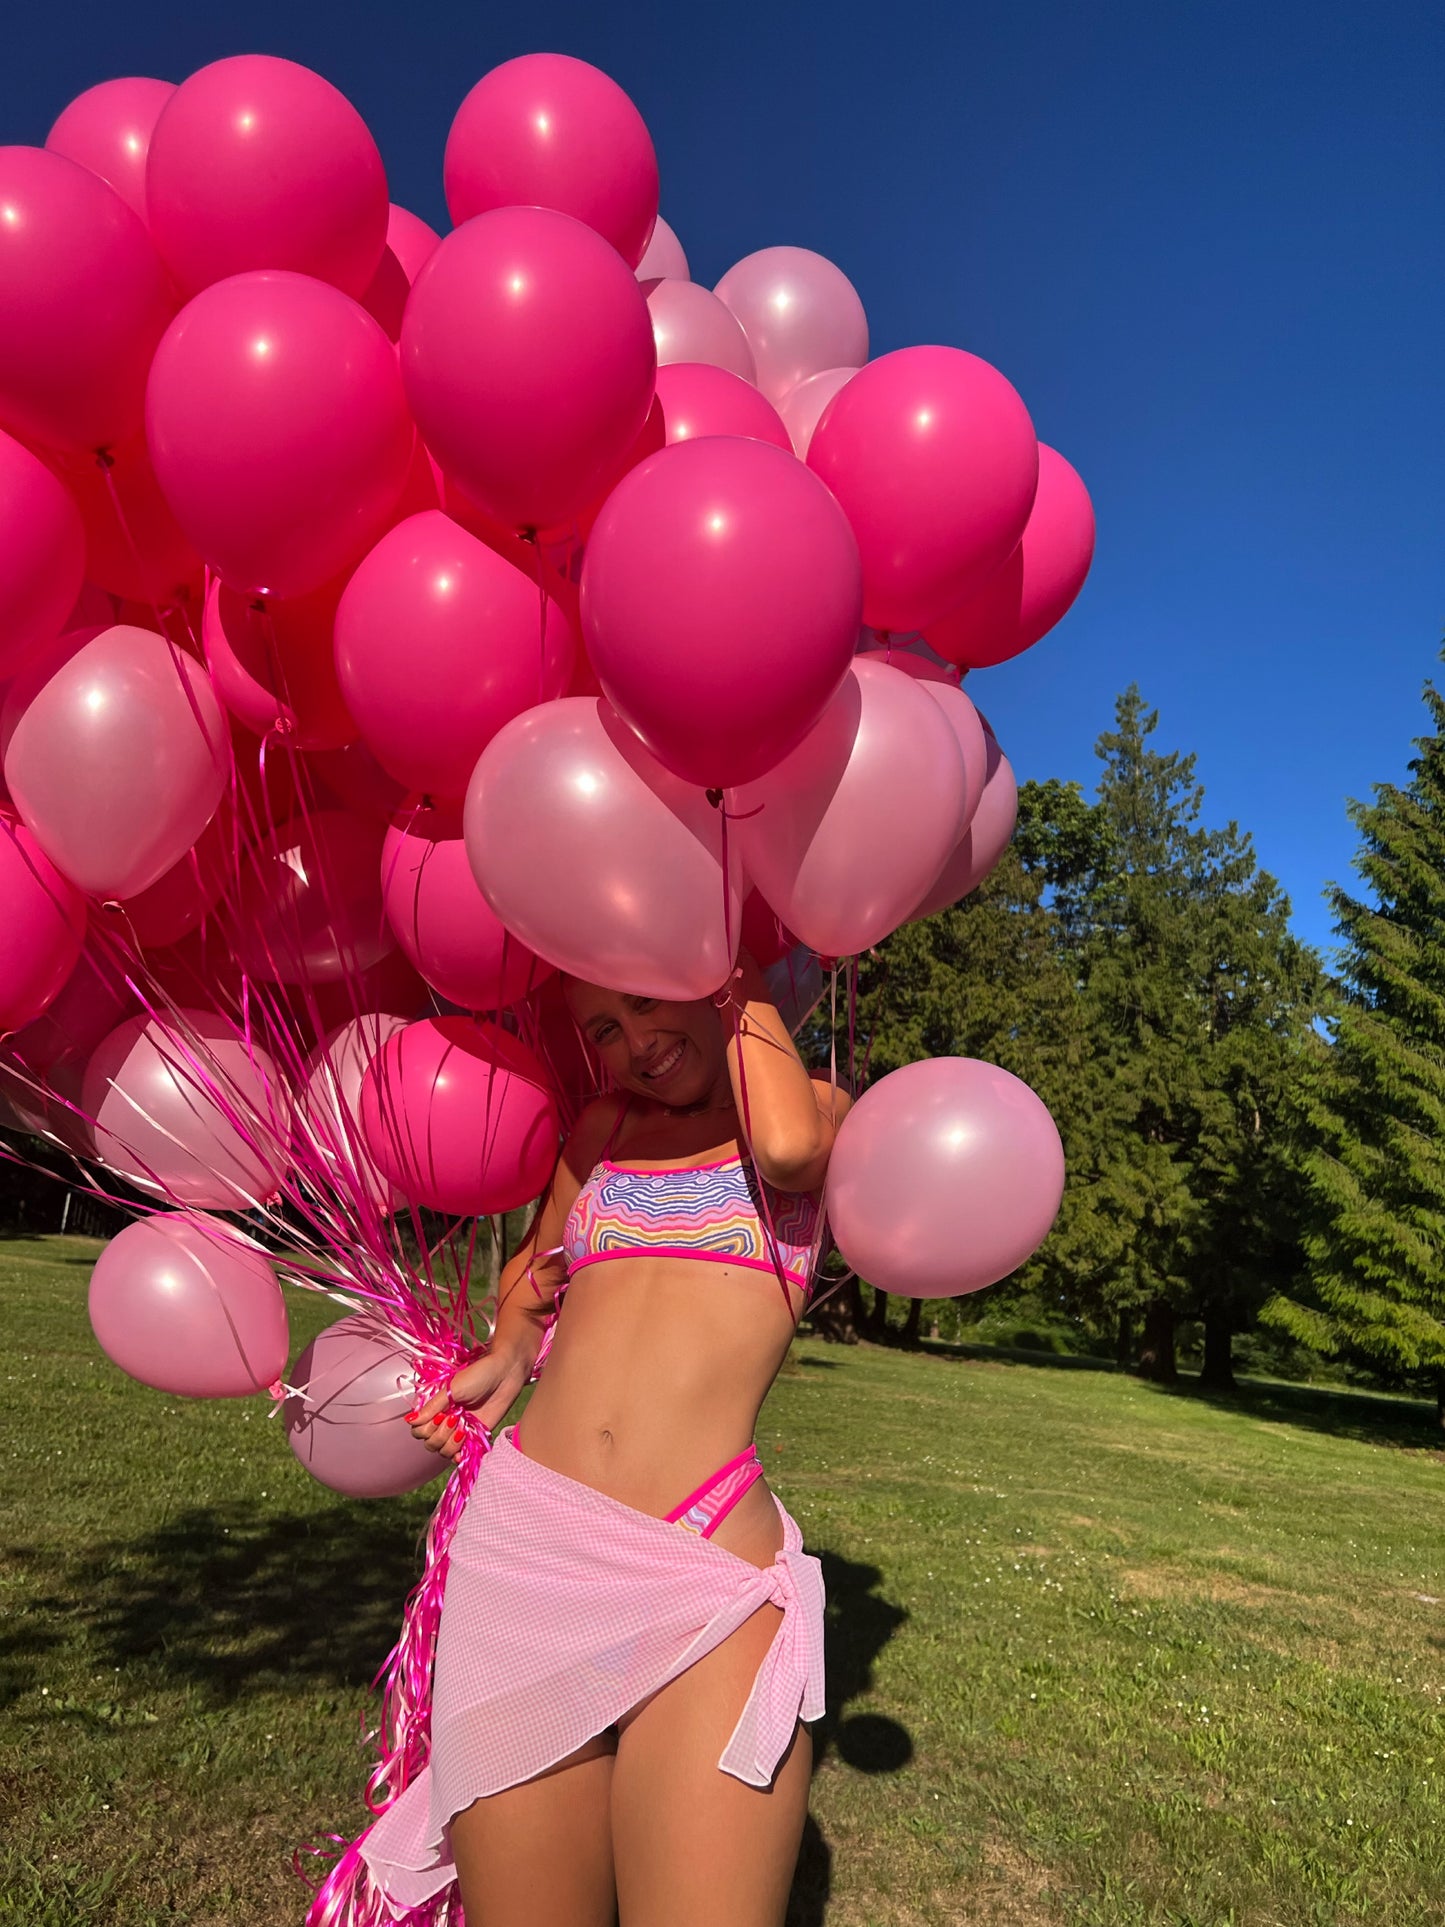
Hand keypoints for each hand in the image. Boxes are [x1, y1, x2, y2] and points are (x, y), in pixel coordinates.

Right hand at [404, 1343, 531, 1461]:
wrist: (505, 1375)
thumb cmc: (479, 1375)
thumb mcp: (452, 1389)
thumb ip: (432, 1407)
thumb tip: (410, 1420)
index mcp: (436, 1407)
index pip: (418, 1430)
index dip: (425, 1428)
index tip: (440, 1415)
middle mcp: (444, 1420)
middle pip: (429, 1442)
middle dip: (439, 1434)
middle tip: (454, 1418)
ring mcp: (459, 1429)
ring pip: (443, 1450)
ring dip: (450, 1443)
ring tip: (463, 1427)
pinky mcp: (474, 1436)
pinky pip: (459, 1454)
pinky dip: (458, 1455)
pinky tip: (462, 1449)